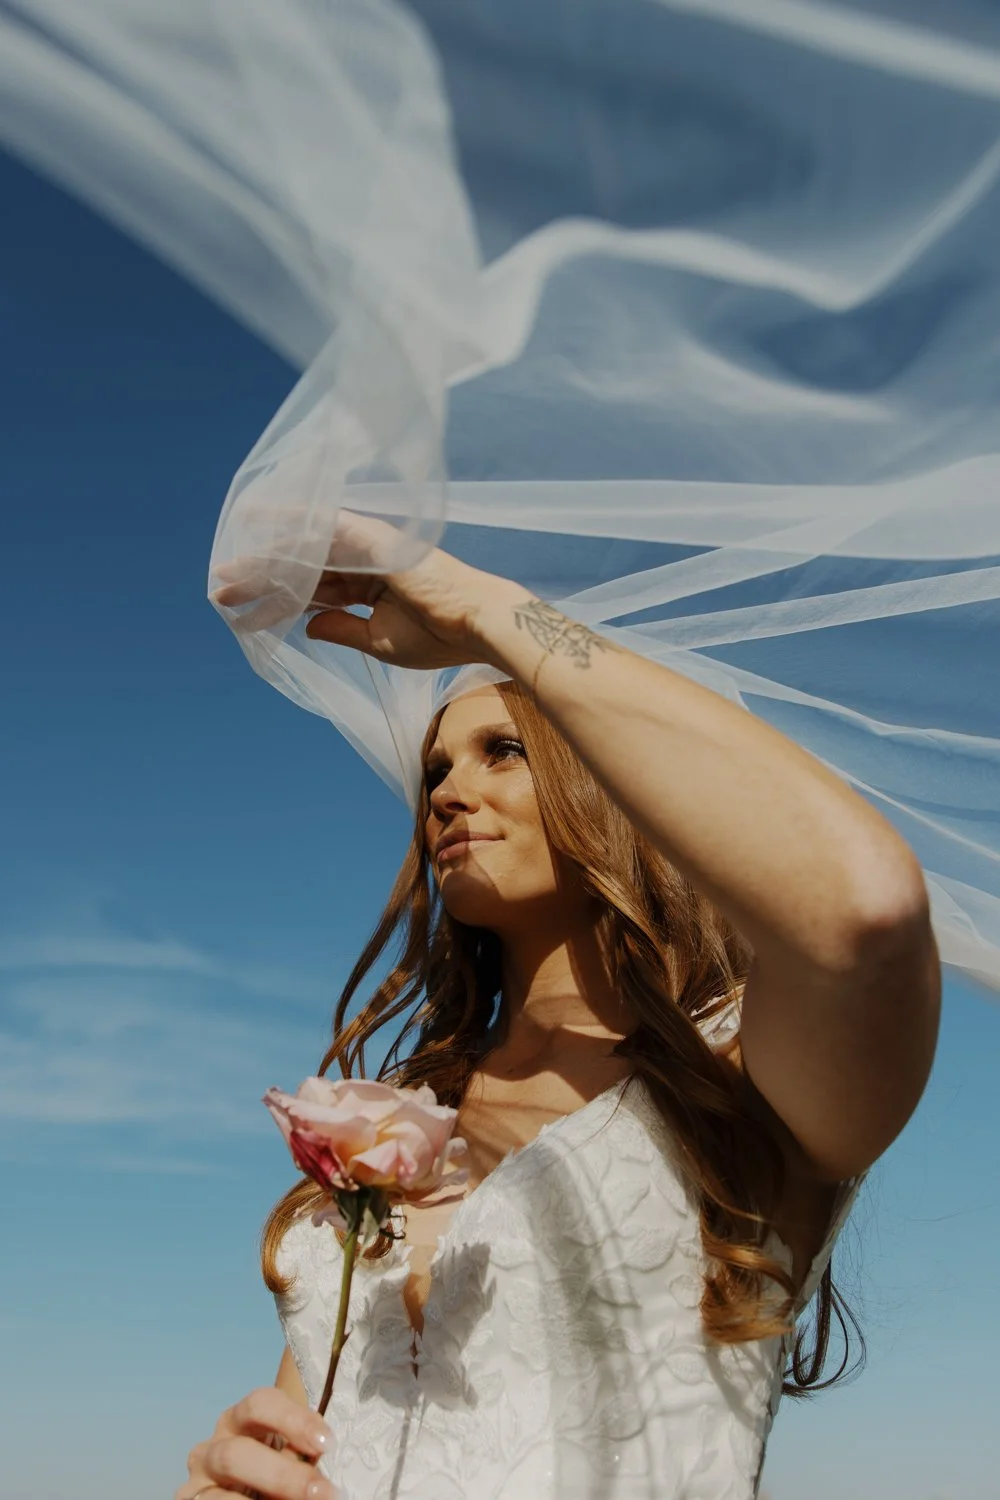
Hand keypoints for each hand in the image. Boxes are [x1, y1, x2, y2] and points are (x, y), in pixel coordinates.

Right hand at [176, 1388, 334, 1499]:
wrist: (252, 1494)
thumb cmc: (276, 1476)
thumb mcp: (290, 1462)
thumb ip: (301, 1459)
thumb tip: (323, 1474)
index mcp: (242, 1420)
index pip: (262, 1403)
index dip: (294, 1419)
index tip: (327, 1443)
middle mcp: (215, 1446)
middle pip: (237, 1453)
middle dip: (282, 1476)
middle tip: (321, 1491)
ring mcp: (198, 1480)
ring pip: (219, 1490)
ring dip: (265, 1496)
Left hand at [213, 509, 524, 669]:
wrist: (473, 623)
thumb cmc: (438, 636)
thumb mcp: (379, 642)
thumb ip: (342, 630)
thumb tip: (308, 624)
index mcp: (367, 587)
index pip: (312, 592)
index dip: (277, 603)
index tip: (243, 616)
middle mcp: (362, 562)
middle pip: (300, 569)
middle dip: (260, 582)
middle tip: (220, 592)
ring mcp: (366, 547)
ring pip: (303, 551)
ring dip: (264, 562)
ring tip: (225, 575)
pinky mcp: (370, 537)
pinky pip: (321, 529)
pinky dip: (290, 528)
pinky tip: (258, 532)